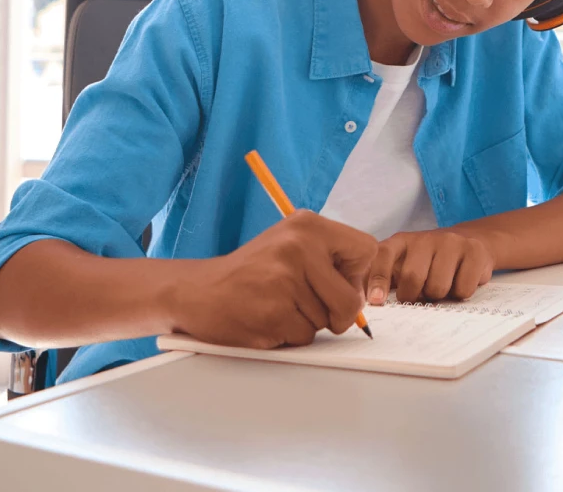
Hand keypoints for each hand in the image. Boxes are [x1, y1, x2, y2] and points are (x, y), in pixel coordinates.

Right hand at [170, 211, 376, 348]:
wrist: (196, 291)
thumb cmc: (250, 272)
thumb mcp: (291, 245)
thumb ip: (330, 260)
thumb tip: (364, 295)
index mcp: (307, 225)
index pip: (366, 250)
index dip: (357, 275)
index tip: (338, 282)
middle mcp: (298, 246)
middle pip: (351, 298)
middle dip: (338, 313)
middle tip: (310, 306)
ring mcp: (284, 280)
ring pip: (327, 321)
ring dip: (307, 323)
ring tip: (278, 305)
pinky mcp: (273, 313)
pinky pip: (304, 338)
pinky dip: (290, 335)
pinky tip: (267, 318)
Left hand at [366, 228, 495, 304]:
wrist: (471, 241)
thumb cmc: (429, 261)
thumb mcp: (403, 263)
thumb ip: (383, 279)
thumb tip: (364, 302)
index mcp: (401, 241)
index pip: (383, 256)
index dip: (377, 280)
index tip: (376, 301)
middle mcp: (425, 238)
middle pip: (412, 278)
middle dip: (413, 296)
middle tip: (419, 296)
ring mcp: (451, 242)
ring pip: (438, 288)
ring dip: (438, 297)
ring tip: (441, 286)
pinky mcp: (474, 251)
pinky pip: (463, 289)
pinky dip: (459, 295)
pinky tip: (459, 282)